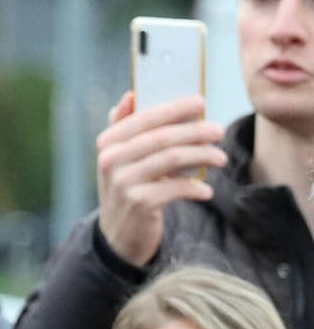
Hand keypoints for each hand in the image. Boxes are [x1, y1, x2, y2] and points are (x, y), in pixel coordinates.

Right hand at [94, 93, 225, 267]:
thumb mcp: (119, 158)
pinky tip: (205, 190)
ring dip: (202, 155)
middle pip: (161, 138)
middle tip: (218, 130)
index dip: (173, 108)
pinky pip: (176, 187)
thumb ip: (124, 127)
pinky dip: (195, 187)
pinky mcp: (139, 203)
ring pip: (172, 159)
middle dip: (194, 131)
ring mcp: (123, 182)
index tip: (200, 102)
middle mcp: (110, 160)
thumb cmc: (127, 186)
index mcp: (107, 142)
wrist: (119, 233)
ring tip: (220, 158)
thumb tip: (131, 95)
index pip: (143, 118)